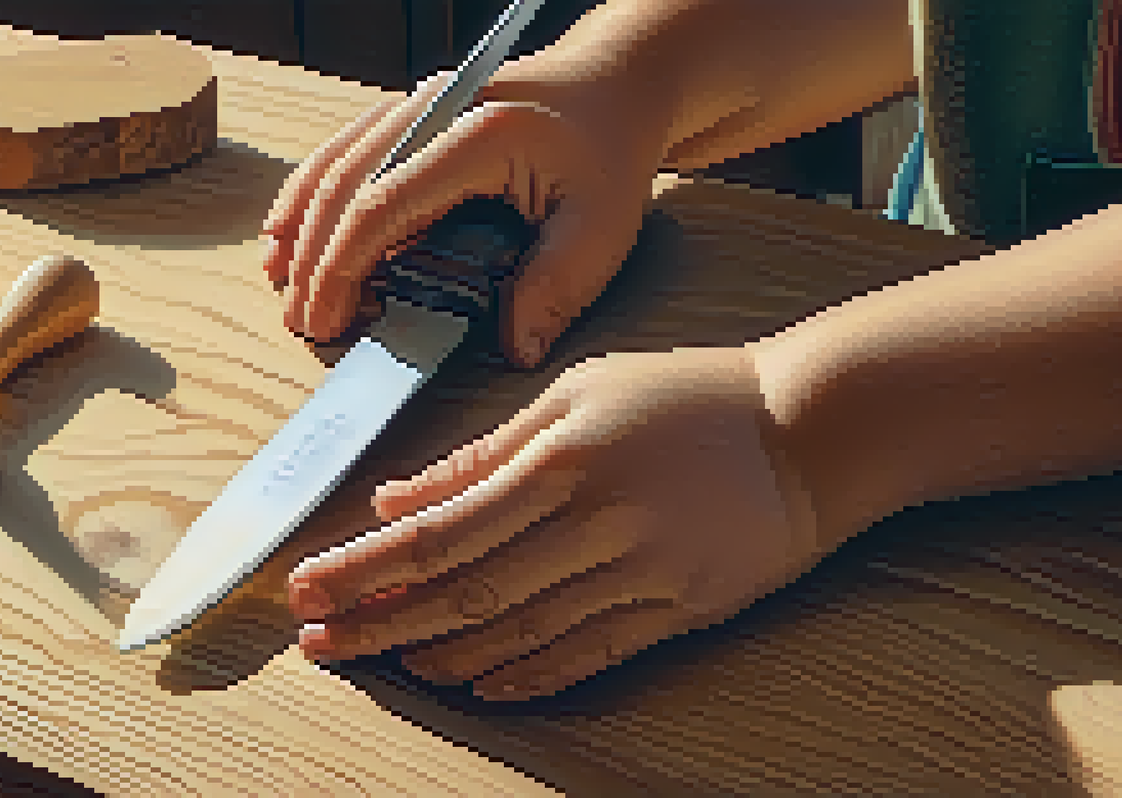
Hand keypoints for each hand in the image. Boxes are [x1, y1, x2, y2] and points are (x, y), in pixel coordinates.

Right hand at [261, 39, 679, 366]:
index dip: (342, 267)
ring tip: (277, 280)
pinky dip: (311, 192)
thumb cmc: (610, 148)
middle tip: (299, 321)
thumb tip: (514, 349)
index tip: (327, 321)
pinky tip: (290, 228)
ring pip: (334, 161)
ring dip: (299, 223)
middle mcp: (434, 108)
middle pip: (343, 184)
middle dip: (311, 258)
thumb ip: (557, 288)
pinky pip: (346, 150)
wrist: (615, 80)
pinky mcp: (412, 112)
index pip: (381, 205)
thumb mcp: (603, 226)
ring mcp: (417, 104)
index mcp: (476, 135)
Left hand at [286, 347, 824, 699]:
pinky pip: (589, 656)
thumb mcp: (579, 394)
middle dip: (382, 623)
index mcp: (561, 462)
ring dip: (442, 654)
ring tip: (386, 663)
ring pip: (520, 634)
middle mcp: (595, 524)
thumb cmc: (687, 395)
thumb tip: (397, 497)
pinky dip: (527, 677)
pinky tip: (477, 686)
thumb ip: (483, 452)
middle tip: (320, 645)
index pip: (440, 532)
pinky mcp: (678, 611)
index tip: (307, 589)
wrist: (813, 429)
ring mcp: (640, 575)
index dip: (366, 568)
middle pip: (468, 593)